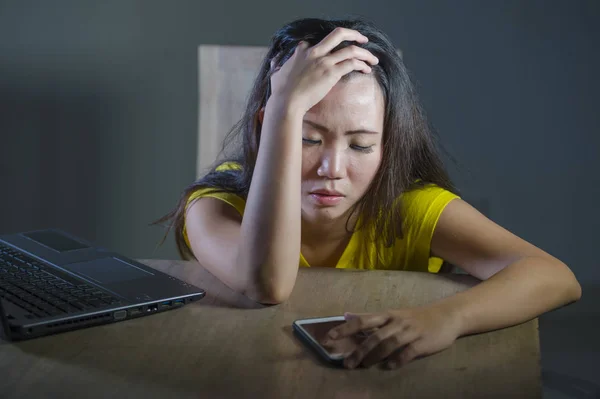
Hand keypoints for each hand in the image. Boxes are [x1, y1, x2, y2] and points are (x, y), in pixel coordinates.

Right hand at [269, 27, 378, 114]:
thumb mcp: (276, 74)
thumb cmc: (280, 93)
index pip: (317, 42)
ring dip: (365, 53)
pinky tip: (367, 69)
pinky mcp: (331, 73)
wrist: (286, 103)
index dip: (327, 47)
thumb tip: (275, 62)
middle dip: (354, 34)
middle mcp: (314, 53)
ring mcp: (324, 62)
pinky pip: (352, 63)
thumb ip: (278, 66)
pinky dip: (362, 65)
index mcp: (301, 52)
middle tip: (363, 39)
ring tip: (373, 59)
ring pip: (351, 49)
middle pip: (338, 34)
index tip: (335, 54)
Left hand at [324, 305, 462, 369]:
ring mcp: (409, 331)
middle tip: (346, 363)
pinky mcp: (422, 342)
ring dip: (374, 355)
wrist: (447, 315)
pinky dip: (398, 359)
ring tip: (363, 366)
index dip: (345, 329)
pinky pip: (408, 351)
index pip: (361, 321)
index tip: (329, 338)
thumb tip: (347, 315)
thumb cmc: (415, 317)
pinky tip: (389, 367)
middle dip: (358, 349)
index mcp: (387, 315)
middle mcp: (396, 322)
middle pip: (373, 335)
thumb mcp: (392, 314)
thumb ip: (370, 317)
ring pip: (388, 343)